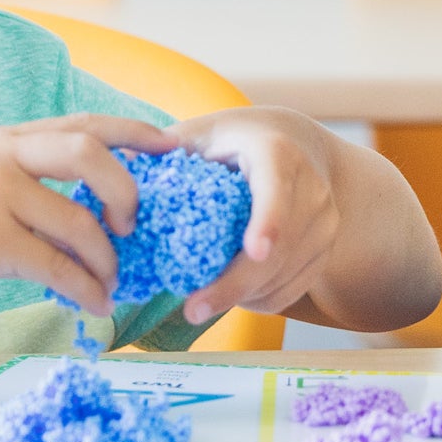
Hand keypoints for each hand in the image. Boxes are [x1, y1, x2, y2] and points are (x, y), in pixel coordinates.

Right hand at [0, 114, 171, 319]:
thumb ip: (31, 182)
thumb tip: (99, 207)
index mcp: (6, 139)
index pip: (84, 124)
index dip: (135, 132)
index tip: (173, 147)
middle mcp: (1, 155)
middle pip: (91, 153)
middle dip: (129, 190)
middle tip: (135, 226)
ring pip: (81, 220)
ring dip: (108, 258)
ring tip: (112, 281)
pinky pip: (57, 264)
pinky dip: (85, 288)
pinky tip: (93, 304)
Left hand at [161, 109, 340, 325]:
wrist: (302, 147)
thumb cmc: (240, 141)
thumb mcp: (207, 133)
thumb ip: (169, 149)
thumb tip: (117, 169)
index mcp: (278, 153)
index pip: (278, 190)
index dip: (269, 221)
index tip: (253, 249)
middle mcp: (312, 189)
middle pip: (279, 250)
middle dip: (235, 285)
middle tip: (192, 309)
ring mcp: (325, 224)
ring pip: (283, 277)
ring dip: (240, 296)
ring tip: (202, 298)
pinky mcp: (325, 252)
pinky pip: (290, 292)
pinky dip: (257, 300)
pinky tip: (231, 292)